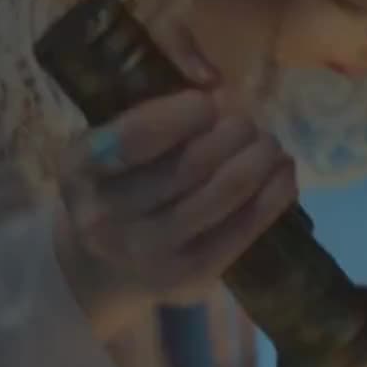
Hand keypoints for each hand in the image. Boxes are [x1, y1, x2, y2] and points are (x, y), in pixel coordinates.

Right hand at [53, 87, 297, 338]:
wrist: (99, 267)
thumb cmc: (115, 186)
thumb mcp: (109, 145)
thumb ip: (151, 114)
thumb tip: (219, 89)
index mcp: (81, 168)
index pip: (137, 137)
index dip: (183, 114)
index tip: (210, 101)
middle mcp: (108, 216)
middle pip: (192, 164)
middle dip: (235, 132)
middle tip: (250, 123)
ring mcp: (150, 253)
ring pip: (224, 192)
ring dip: (260, 158)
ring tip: (270, 145)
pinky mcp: (191, 277)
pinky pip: (245, 228)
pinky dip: (274, 195)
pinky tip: (284, 175)